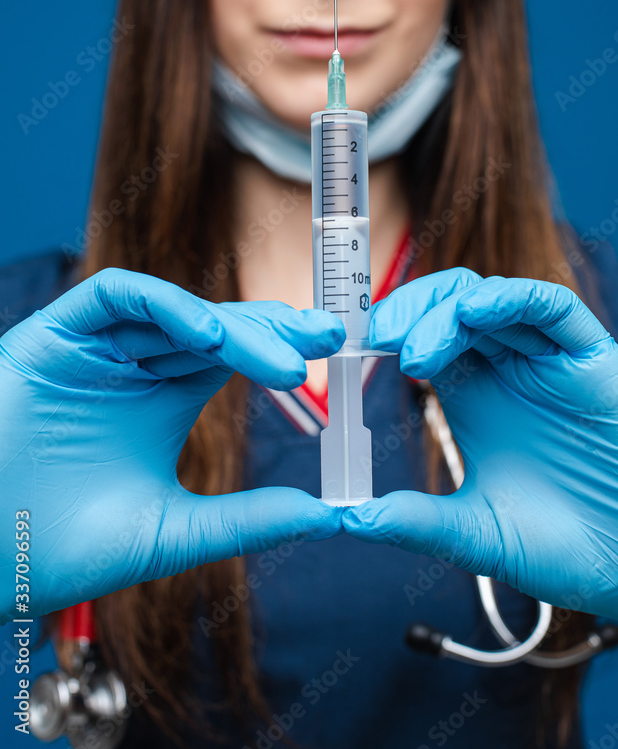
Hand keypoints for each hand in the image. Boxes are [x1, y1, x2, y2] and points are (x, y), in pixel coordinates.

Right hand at [0, 268, 345, 623]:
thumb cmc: (62, 548)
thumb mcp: (172, 532)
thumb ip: (246, 520)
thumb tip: (328, 515)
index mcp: (163, 400)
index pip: (232, 355)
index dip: (278, 348)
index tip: (332, 354)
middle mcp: (134, 366)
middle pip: (212, 327)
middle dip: (270, 330)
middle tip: (325, 339)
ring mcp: (96, 347)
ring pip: (174, 313)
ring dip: (233, 327)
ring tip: (285, 357)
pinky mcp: (55, 334)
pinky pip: (114, 297)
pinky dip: (164, 306)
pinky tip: (210, 336)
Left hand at [342, 269, 617, 634]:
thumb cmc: (570, 548)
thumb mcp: (479, 534)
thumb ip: (419, 524)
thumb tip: (349, 519)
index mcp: (474, 398)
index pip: (422, 339)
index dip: (389, 333)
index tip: (350, 350)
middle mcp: (507, 370)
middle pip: (449, 308)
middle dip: (409, 312)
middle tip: (376, 340)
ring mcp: (548, 360)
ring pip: (492, 299)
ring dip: (446, 309)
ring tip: (415, 351)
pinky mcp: (591, 357)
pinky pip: (552, 307)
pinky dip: (512, 298)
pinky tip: (476, 313)